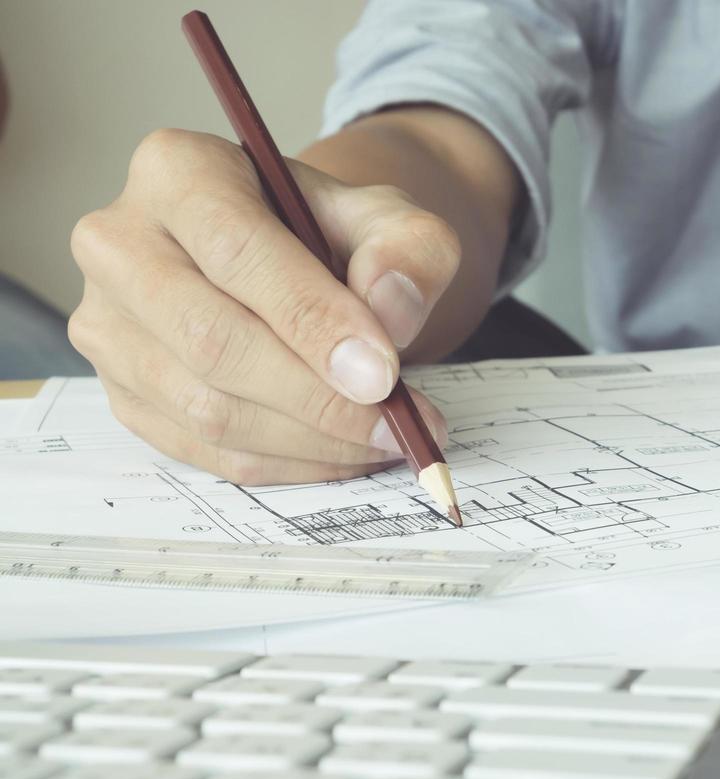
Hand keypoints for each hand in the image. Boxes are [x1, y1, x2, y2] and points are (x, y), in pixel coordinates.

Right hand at [69, 128, 461, 484]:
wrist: (293, 261)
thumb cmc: (331, 233)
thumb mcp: (388, 218)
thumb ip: (408, 249)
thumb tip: (392, 309)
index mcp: (178, 171)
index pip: (236, 250)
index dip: (312, 320)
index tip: (383, 375)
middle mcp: (118, 242)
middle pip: (212, 340)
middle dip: (317, 398)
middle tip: (395, 423)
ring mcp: (107, 324)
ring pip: (206, 408)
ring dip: (310, 441)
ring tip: (386, 438)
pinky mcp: (121, 391)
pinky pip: (204, 450)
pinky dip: (286, 463)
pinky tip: (343, 451)